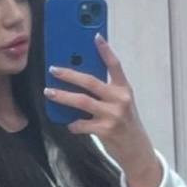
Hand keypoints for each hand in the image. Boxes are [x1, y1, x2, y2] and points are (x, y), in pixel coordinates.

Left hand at [43, 34, 156, 173]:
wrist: (136, 150)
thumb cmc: (124, 124)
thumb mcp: (120, 104)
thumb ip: (105, 92)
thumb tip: (79, 80)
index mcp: (124, 89)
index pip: (115, 65)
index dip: (105, 50)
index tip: (95, 36)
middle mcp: (120, 100)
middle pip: (91, 81)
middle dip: (69, 74)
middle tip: (54, 70)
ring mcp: (113, 115)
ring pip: (82, 101)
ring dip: (63, 96)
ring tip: (50, 92)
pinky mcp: (106, 130)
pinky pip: (82, 124)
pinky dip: (73, 124)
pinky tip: (69, 123)